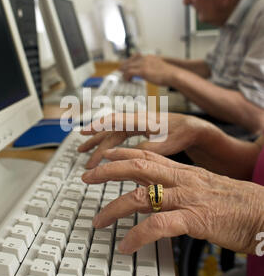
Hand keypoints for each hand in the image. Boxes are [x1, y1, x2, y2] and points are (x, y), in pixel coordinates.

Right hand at [78, 112, 206, 168]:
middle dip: (94, 141)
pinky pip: (118, 135)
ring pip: (112, 132)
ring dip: (99, 142)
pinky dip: (109, 142)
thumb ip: (145, 148)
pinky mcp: (139, 129)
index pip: (114, 120)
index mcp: (141, 120)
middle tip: (81, 154)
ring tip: (84, 151)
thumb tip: (126, 156)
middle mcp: (136, 120)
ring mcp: (136, 124)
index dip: (98, 125)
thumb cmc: (182, 133)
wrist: (193, 127)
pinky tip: (103, 150)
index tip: (84, 131)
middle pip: (109, 129)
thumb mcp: (166, 144)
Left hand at [82, 148, 263, 255]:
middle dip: (108, 170)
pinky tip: (126, 245)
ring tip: (98, 221)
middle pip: (137, 166)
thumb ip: (179, 189)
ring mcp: (187, 198)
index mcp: (185, 172)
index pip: (147, 155)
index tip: (104, 155)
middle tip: (87, 176)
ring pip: (141, 195)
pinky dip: (138, 235)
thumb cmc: (238, 204)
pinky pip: (158, 225)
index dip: (123, 153)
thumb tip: (156, 196)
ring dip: (113, 208)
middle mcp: (182, 180)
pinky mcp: (195, 218)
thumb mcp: (205, 189)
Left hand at [120, 54, 177, 85]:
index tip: (126, 65)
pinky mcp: (142, 71)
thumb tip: (151, 74)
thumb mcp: (160, 69)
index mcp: (150, 57)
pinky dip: (126, 76)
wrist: (174, 75)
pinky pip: (129, 72)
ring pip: (128, 66)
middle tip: (120, 70)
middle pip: (130, 61)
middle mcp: (145, 58)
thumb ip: (154, 69)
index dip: (130, 61)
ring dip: (124, 72)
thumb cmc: (170, 74)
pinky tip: (127, 80)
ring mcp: (143, 64)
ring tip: (122, 76)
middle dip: (124, 66)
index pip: (136, 57)